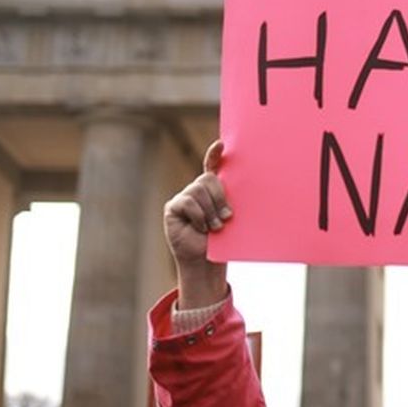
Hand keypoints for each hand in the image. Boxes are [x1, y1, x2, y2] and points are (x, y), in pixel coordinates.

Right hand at [163, 140, 230, 308]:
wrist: (206, 262)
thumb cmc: (221, 241)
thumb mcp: (230, 219)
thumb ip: (229, 202)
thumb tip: (234, 198)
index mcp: (213, 190)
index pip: (212, 167)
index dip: (215, 155)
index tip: (221, 144)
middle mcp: (197, 190)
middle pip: (208, 179)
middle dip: (220, 197)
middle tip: (227, 217)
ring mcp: (184, 197)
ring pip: (198, 190)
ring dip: (210, 211)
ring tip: (215, 227)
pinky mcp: (173, 207)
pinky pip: (188, 202)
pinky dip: (199, 216)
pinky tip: (201, 228)